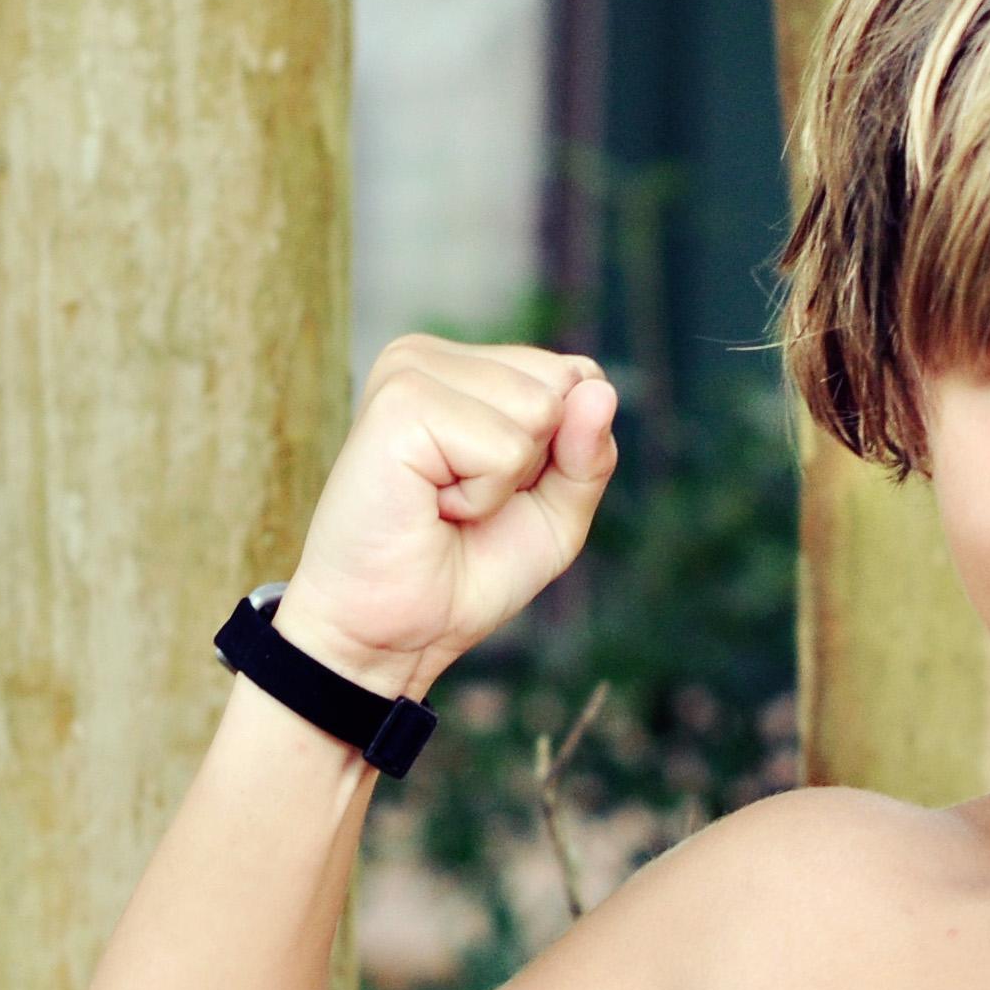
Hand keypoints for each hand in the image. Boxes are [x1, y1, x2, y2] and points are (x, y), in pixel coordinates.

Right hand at [274, 336, 621, 695]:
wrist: (390, 634)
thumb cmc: (462, 573)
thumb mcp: (555, 514)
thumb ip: (589, 453)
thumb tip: (599, 388)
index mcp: (464, 369)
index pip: (576, 376)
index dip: (563, 454)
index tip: (494, 491)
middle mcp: (430, 355)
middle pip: (562, 386)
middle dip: (535, 465)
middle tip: (462, 504)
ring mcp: (410, 371)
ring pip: (540, 410)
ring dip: (504, 483)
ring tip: (442, 504)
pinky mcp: (400, 402)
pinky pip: (506, 445)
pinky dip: (483, 495)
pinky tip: (430, 505)